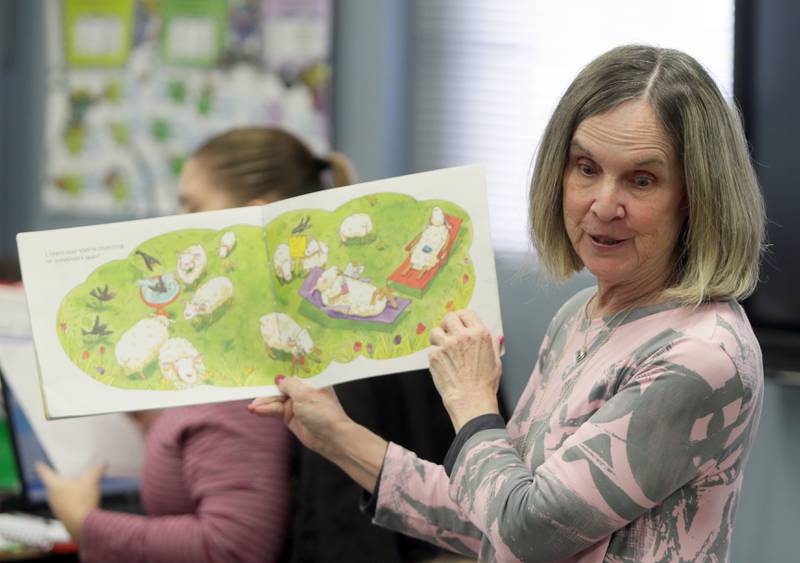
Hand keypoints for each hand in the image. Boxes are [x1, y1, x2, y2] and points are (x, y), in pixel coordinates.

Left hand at [35, 462, 104, 541]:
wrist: (83, 525)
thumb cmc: (82, 501)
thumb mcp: (92, 480)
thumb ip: (96, 470)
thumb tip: (102, 463)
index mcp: (54, 485)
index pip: (44, 473)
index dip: (42, 467)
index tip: (38, 464)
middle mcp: (52, 496)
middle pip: (51, 484)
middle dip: (57, 478)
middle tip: (64, 472)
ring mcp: (56, 507)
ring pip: (58, 494)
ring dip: (65, 490)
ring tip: (76, 485)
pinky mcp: (63, 515)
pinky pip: (64, 503)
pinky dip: (70, 499)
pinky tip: (81, 499)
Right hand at [248, 377, 351, 459]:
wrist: (331, 437)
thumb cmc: (323, 412)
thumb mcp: (305, 394)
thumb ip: (289, 384)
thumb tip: (279, 378)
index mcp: (310, 380)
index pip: (291, 372)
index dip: (277, 371)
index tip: (261, 369)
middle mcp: (303, 390)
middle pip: (280, 387)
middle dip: (267, 390)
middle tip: (252, 391)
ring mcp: (296, 404)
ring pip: (275, 400)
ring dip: (264, 403)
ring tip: (252, 406)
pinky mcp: (290, 417)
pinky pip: (275, 411)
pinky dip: (265, 410)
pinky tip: (256, 410)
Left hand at [429, 310, 501, 430]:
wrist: (471, 400)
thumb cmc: (485, 384)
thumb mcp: (496, 361)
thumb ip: (493, 345)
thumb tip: (496, 337)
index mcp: (479, 334)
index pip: (467, 313)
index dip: (461, 317)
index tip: (458, 323)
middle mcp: (463, 336)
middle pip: (449, 317)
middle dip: (447, 324)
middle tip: (447, 332)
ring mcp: (447, 345)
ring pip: (436, 331)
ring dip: (438, 337)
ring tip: (442, 347)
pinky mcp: (435, 355)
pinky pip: (432, 349)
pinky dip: (435, 354)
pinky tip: (443, 364)